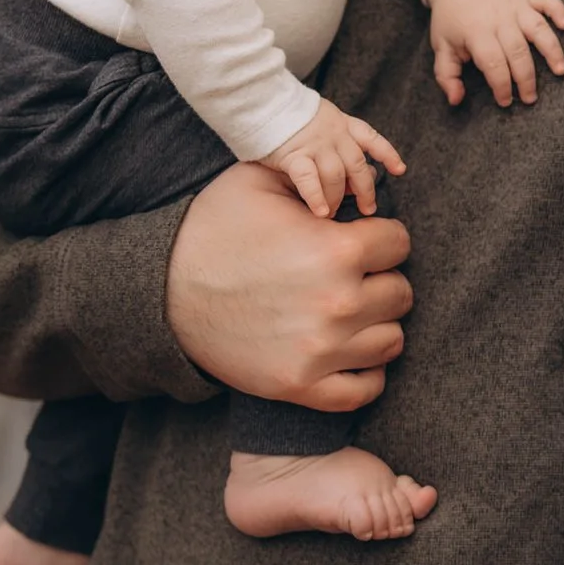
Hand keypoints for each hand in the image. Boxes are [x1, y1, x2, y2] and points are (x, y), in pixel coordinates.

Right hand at [164, 160, 413, 411]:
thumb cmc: (212, 229)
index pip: (399, 243)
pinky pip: (365, 390)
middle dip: (381, 280)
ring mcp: (321, 350)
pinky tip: (349, 354)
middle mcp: (337, 302)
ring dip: (377, 325)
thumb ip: (316, 174)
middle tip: (355, 277)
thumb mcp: (260, 179)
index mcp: (335, 249)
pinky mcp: (300, 386)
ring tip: (352, 313)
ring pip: (391, 341)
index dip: (381, 237)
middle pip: (401, 293)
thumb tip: (354, 180)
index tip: (361, 241)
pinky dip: (365, 374)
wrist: (162, 291)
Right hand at [265, 94, 407, 220]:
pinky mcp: (294, 154)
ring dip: (338, 198)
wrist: (261, 99)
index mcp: (342, 123)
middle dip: (366, 190)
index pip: (372, 139)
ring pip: (336, 176)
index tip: (399, 170)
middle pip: (358, 166)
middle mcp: (333, 134)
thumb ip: (339, 146)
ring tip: (334, 213)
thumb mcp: (321, 122)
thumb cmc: (287, 116)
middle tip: (368, 209)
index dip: (387, 154)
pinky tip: (321, 212)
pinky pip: (310, 180)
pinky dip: (317, 197)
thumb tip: (358, 177)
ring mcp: (315, 144)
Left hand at [429, 0, 563, 109]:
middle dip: (526, 78)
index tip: (505, 101)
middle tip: (530, 98)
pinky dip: (558, 9)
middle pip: (517, 51)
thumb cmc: (451, 18)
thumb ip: (446, 76)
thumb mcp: (441, 46)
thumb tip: (456, 100)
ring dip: (551, 49)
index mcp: (476, 32)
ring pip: (537, 28)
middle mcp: (498, 19)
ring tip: (560, 70)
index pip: (493, 64)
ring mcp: (514, 5)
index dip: (501, 86)